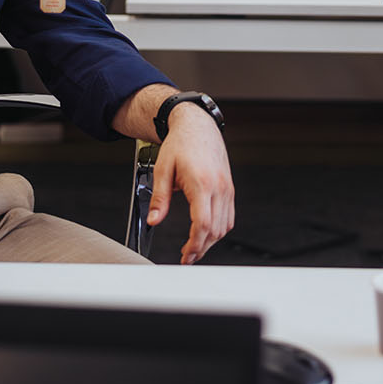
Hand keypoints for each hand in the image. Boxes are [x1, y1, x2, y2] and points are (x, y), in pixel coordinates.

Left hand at [147, 104, 234, 264]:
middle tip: (187, 257)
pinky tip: (207, 232)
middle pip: (215, 230)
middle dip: (202, 248)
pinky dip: (219, 229)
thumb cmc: (180, 144)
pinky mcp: (229, 188)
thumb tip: (153, 220)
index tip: (186, 255)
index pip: (202, 223)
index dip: (195, 245)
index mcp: (201, 183)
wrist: (197, 126)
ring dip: (211, 241)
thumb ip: (159, 198)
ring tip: (195, 248)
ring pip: (225, 226)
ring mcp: (227, 188)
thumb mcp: (162, 169)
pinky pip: (229, 216)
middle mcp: (219, 187)